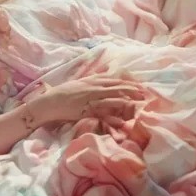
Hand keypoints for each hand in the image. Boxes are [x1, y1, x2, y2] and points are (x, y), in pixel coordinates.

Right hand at [29, 75, 145, 127]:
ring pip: (111, 98)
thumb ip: (93, 80)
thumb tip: (104, 75)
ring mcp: (90, 99)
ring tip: (138, 103)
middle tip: (144, 93)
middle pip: (115, 87)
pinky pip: (101, 113)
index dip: (127, 82)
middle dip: (131, 90)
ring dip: (126, 100)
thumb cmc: (64, 92)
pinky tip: (122, 120)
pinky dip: (112, 117)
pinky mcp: (86, 110)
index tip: (139, 85)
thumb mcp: (80, 83)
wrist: (50, 101)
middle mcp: (93, 88)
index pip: (113, 80)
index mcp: (92, 81)